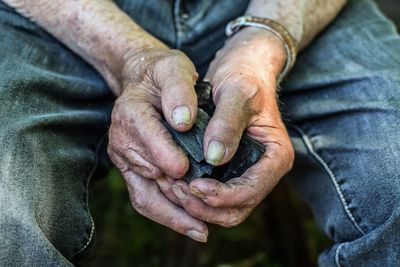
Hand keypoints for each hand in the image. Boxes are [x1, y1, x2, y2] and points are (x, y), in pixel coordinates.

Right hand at [107, 47, 208, 241]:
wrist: (145, 80)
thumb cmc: (164, 74)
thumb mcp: (174, 68)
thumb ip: (178, 91)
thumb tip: (183, 122)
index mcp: (131, 112)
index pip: (147, 138)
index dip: (167, 155)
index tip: (187, 170)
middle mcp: (122, 139)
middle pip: (149, 174)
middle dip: (177, 194)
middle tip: (207, 212)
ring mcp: (125, 159)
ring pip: (147, 195)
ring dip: (173, 214)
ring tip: (201, 229)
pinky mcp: (133, 171)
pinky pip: (146, 198)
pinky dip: (167, 214)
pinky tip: (191, 225)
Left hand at [172, 28, 294, 226]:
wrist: (243, 69)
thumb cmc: (244, 76)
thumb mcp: (236, 92)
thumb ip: (227, 123)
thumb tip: (215, 158)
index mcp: (275, 155)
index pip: (252, 190)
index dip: (222, 195)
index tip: (194, 185)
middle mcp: (263, 170)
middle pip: (237, 209)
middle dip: (206, 206)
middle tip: (176, 190)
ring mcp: (247, 173)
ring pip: (224, 209)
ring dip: (197, 205)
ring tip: (172, 188)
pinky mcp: (230, 171)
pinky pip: (214, 196)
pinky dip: (194, 197)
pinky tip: (175, 183)